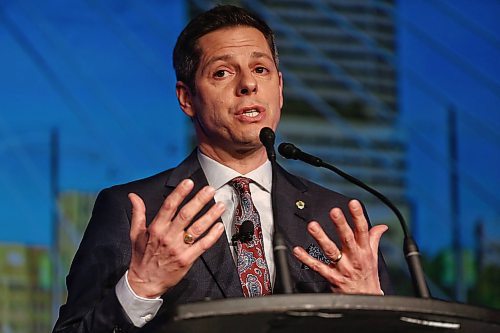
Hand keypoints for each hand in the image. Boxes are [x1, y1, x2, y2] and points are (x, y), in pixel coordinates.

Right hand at [127, 179, 224, 297]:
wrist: (144, 283)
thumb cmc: (141, 257)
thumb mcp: (136, 234)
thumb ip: (137, 213)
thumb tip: (133, 196)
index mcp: (156, 228)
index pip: (169, 206)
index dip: (180, 193)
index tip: (189, 182)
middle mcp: (168, 237)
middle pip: (186, 214)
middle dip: (199, 200)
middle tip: (210, 190)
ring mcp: (178, 248)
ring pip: (197, 228)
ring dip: (210, 215)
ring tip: (220, 205)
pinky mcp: (187, 259)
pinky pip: (202, 245)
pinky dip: (212, 235)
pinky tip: (219, 226)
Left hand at [293, 200, 386, 294]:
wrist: (366, 301)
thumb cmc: (368, 277)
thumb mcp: (374, 257)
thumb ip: (374, 239)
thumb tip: (382, 226)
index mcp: (364, 251)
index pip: (362, 230)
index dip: (358, 216)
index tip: (353, 203)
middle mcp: (354, 258)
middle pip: (347, 239)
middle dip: (341, 225)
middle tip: (334, 212)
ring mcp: (343, 268)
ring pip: (331, 251)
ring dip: (321, 238)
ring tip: (313, 226)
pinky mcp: (333, 278)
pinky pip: (318, 267)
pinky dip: (307, 259)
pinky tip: (298, 250)